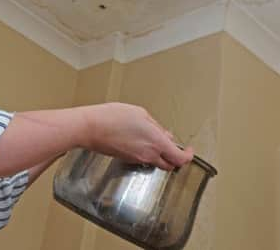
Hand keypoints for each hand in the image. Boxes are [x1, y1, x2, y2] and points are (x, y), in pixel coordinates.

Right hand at [79, 102, 193, 170]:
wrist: (90, 128)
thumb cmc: (112, 118)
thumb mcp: (140, 113)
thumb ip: (155, 126)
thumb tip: (163, 134)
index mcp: (156, 143)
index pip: (180, 159)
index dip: (188, 156)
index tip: (189, 150)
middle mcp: (148, 155)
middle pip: (170, 165)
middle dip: (175, 157)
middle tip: (174, 147)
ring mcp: (136, 159)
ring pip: (156, 162)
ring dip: (160, 155)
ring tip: (155, 140)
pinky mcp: (126, 158)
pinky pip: (142, 159)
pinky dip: (146, 153)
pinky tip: (140, 140)